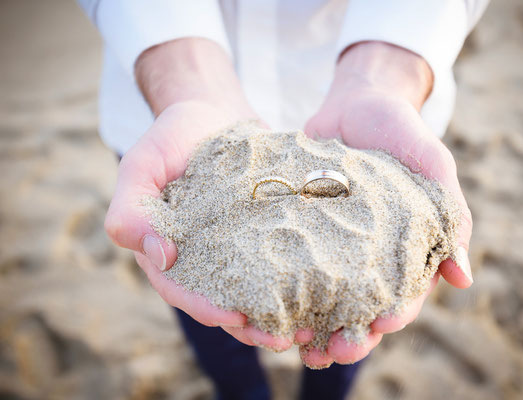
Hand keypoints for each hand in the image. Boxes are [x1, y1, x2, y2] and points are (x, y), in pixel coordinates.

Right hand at [104, 39, 297, 350]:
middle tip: (282, 339)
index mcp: (168, 251)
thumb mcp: (141, 165)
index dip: (205, 308)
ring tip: (310, 327)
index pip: (182, 290)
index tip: (234, 318)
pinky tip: (325, 288)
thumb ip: (131, 209)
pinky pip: (280, 258)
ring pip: (256, 288)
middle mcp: (203, 256)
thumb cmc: (171, 136)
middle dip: (252, 323)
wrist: (211, 111)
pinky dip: (298, 277)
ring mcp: (236, 246)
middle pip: (224, 300)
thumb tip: (160, 256)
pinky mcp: (265, 231)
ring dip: (280, 311)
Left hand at [300, 41, 473, 366]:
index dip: (393, 315)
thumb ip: (452, 217)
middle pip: (357, 308)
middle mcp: (364, 255)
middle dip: (348, 334)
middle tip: (332, 351)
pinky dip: (279, 287)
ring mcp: (330, 244)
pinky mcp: (299, 229)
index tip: (380, 324)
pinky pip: (288, 264)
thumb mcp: (434, 168)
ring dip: (310, 324)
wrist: (357, 102)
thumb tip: (463, 278)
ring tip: (295, 343)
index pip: (403, 296)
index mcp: (402, 250)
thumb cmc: (404, 133)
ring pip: (320, 296)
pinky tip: (264, 304)